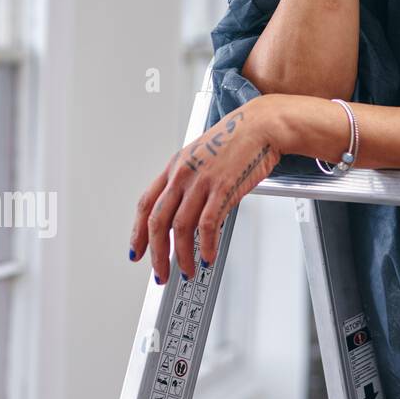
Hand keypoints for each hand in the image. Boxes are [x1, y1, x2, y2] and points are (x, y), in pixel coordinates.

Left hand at [129, 96, 285, 283]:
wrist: (262, 125)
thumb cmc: (239, 138)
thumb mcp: (203, 155)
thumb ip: (190, 181)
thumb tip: (185, 209)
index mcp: (175, 167)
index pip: (145, 205)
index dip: (137, 233)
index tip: (137, 252)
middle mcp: (183, 175)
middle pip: (158, 222)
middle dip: (157, 254)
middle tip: (161, 273)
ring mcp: (202, 182)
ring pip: (181, 228)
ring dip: (182, 256)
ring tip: (188, 270)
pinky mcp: (224, 188)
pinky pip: (208, 225)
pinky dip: (207, 245)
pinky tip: (209, 255)